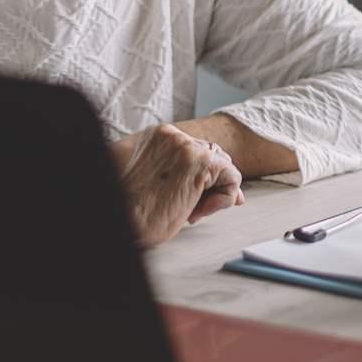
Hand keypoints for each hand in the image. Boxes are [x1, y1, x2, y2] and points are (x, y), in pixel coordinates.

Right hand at [109, 123, 244, 245]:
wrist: (125, 225)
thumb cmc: (137, 213)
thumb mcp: (161, 185)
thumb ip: (189, 176)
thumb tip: (235, 192)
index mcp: (158, 137)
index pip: (197, 150)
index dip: (201, 178)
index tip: (188, 201)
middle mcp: (173, 136)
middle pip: (213, 155)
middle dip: (210, 184)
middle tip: (191, 210)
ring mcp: (187, 146)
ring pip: (224, 167)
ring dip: (213, 195)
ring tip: (190, 212)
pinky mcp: (202, 161)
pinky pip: (232, 178)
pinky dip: (224, 199)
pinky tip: (198, 212)